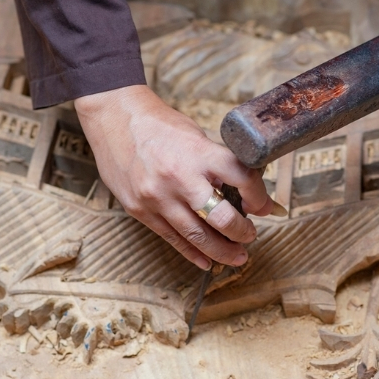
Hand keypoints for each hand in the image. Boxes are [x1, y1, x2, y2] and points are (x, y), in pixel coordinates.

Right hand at [75, 85, 275, 269]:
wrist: (114, 118)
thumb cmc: (159, 124)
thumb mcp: (196, 135)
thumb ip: (217, 162)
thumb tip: (245, 188)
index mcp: (198, 153)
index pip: (242, 178)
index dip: (260, 197)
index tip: (265, 207)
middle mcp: (179, 178)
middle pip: (222, 218)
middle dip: (242, 232)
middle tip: (250, 235)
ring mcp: (157, 197)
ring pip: (197, 237)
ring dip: (221, 251)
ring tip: (237, 256)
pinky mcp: (139, 210)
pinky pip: (171, 238)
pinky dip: (192, 253)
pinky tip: (207, 260)